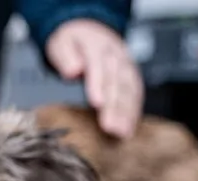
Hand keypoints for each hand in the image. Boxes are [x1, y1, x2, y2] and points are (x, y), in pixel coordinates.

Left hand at [45, 19, 143, 137]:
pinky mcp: (132, 78)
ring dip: (127, 113)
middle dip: (114, 106)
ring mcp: (126, 67)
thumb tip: (72, 70)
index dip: (98, 85)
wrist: (91, 31)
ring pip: (129, 90)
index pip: (97, 66)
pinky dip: (134, 113)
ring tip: (121, 133)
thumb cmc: (74, 43)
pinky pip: (136, 95)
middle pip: (116, 82)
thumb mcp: (62, 42)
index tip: (96, 103)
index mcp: (96, 45)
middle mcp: (114, 56)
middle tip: (110, 127)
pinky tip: (129, 129)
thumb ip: (65, 55)